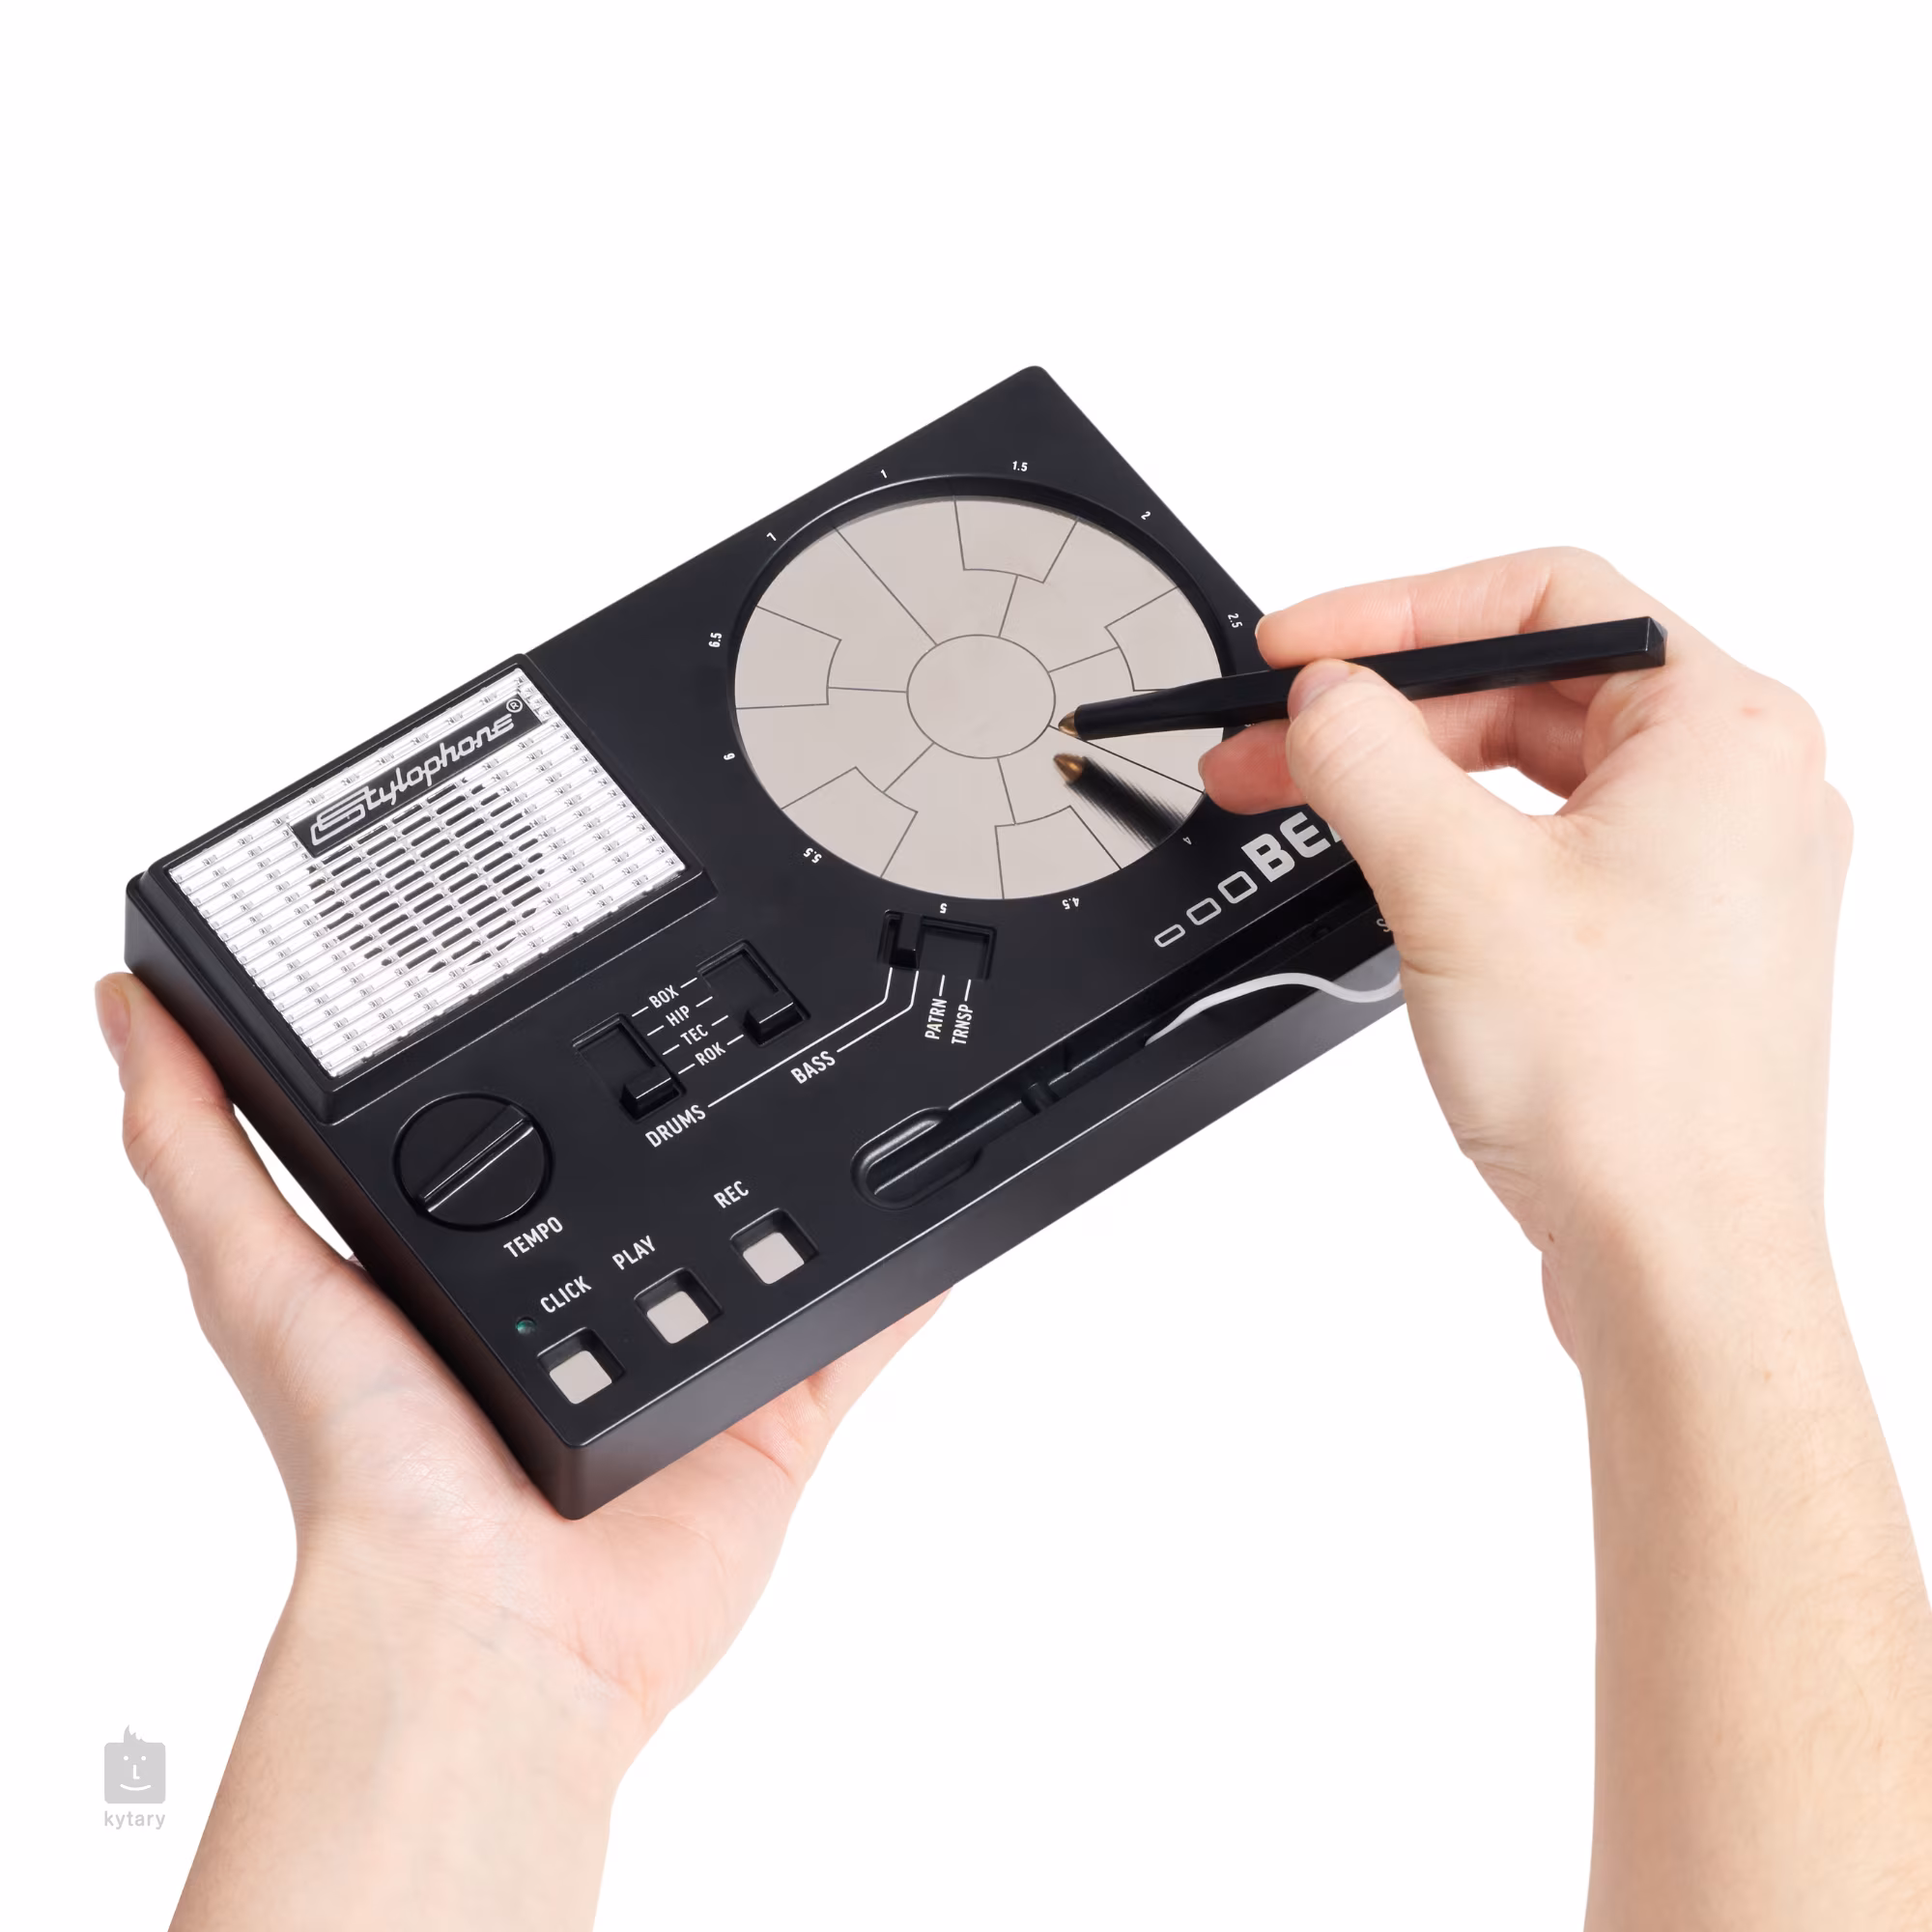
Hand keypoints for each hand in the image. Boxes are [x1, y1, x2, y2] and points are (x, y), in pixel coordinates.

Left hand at [96, 972, 939, 1926]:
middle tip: (744, 1003)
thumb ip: (193, 1145)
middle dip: (703, 1102)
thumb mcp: (254, 1276)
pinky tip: (940, 1209)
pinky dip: (909, 1276)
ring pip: (780, 1236)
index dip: (554, 1059)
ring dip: (815, 1171)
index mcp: (487, 1267)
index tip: (578, 977)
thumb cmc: (368, 1475)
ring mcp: (691, 1356)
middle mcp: (595, 1302)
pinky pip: (866, 1330)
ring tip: (848, 1077)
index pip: (530, 1130)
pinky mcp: (775, 1411)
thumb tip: (123, 1008)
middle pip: (669, 1178)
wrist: (487, 1626)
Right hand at [1201, 546, 1850, 1362]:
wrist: (1680, 1267)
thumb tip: (1323, 696)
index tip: (1300, 649)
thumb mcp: (1454, 886)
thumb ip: (1369, 759)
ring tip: (1296, 804)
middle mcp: (1740, 790)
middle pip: (1529, 690)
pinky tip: (1383, 874)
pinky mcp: (1672, 950)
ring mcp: (1713, 876)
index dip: (1399, 610)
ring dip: (1407, 782)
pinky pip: (1548, 854)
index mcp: (1728, 732)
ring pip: (1533, 778)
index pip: (1546, 597)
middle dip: (1381, 714)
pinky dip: (1456, 849)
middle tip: (1266, 744)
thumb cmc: (1630, 1097)